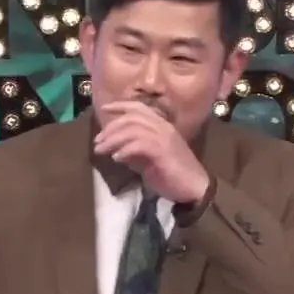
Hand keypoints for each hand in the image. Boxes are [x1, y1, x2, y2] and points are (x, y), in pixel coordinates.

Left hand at [94, 101, 210, 203]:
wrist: (196, 189)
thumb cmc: (173, 175)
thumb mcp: (150, 160)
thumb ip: (135, 151)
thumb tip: (116, 149)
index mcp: (162, 125)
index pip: (138, 107)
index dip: (120, 105)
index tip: (104, 108)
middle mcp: (163, 127)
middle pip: (131, 117)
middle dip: (110, 127)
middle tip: (97, 140)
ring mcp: (164, 137)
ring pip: (133, 129)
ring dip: (113, 139)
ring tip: (100, 150)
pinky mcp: (163, 150)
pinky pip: (139, 144)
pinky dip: (125, 150)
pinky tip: (116, 158)